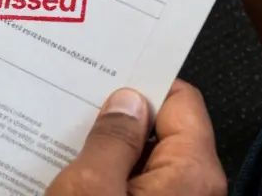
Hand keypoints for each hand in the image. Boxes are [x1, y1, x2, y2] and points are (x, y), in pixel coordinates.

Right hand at [47, 81, 225, 195]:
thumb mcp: (90, 189)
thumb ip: (111, 140)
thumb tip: (126, 102)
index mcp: (193, 173)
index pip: (182, 101)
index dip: (144, 86)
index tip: (109, 77)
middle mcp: (195, 190)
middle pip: (162, 134)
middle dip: (120, 123)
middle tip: (76, 116)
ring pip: (145, 166)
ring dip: (110, 158)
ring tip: (66, 153)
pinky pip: (137, 190)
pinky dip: (110, 184)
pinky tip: (75, 186)